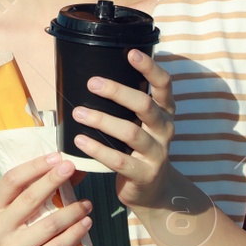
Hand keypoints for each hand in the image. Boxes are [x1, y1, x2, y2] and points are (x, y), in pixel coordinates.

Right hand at [0, 154, 91, 245]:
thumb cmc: (24, 234)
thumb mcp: (26, 212)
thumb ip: (45, 190)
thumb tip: (75, 167)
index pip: (12, 180)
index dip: (34, 166)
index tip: (57, 157)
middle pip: (29, 199)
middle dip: (53, 180)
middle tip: (72, 167)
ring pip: (48, 225)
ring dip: (72, 211)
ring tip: (87, 204)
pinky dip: (75, 233)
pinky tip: (86, 223)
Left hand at [70, 49, 174, 210]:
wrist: (154, 191)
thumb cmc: (140, 148)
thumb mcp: (142, 124)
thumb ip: (128, 105)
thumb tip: (93, 77)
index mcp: (165, 112)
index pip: (164, 85)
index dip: (150, 68)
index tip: (131, 53)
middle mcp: (165, 129)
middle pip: (145, 105)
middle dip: (118, 92)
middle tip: (93, 82)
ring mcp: (157, 153)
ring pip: (131, 132)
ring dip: (102, 120)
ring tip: (79, 112)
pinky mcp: (144, 174)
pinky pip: (119, 160)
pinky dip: (98, 149)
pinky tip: (80, 140)